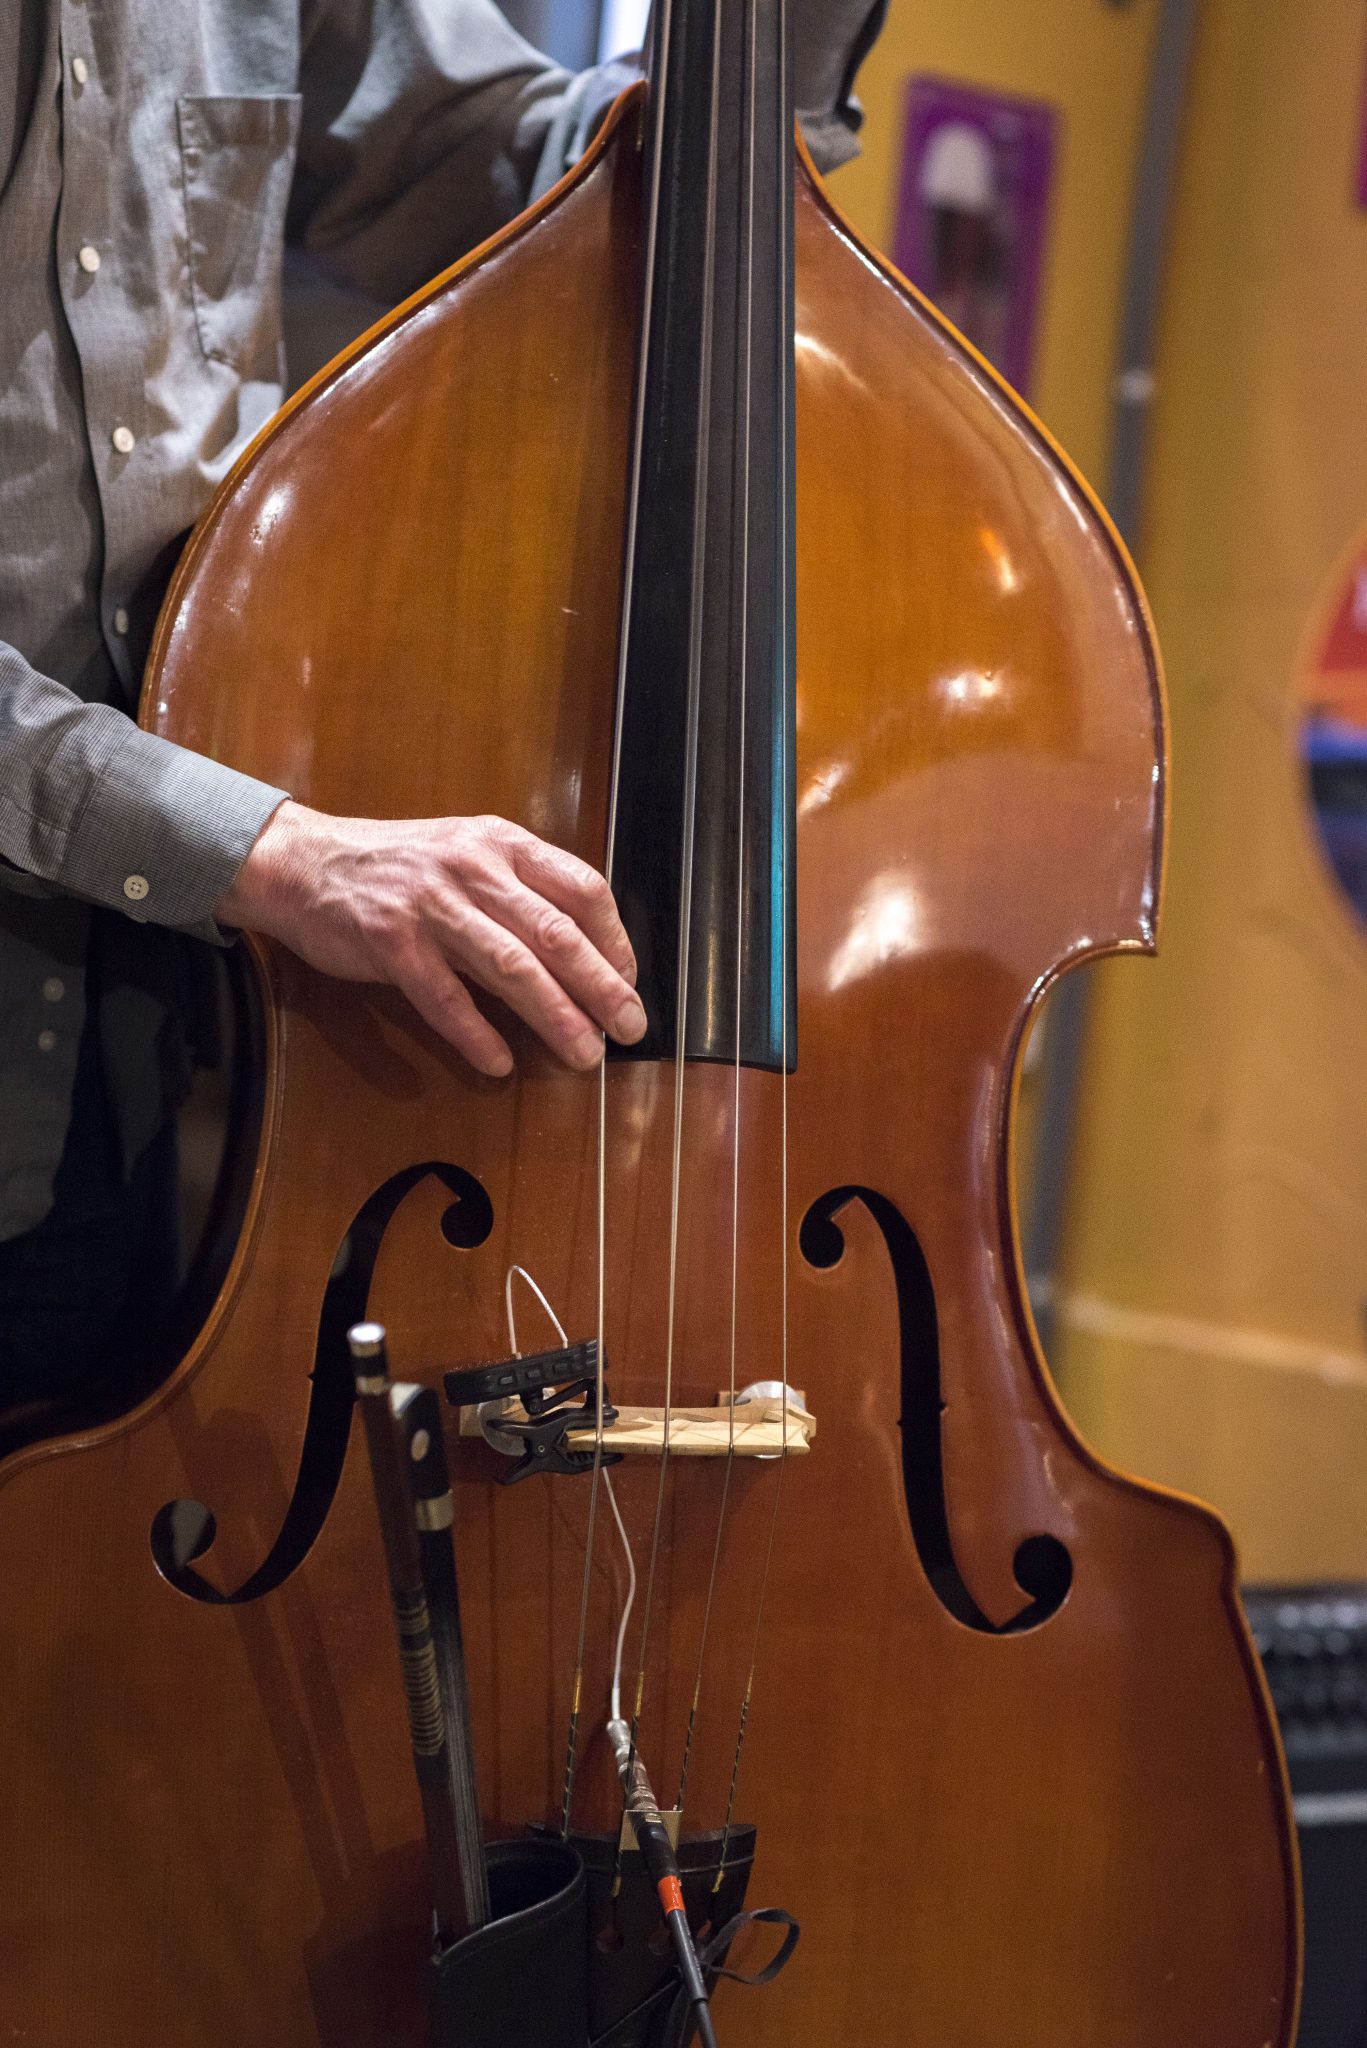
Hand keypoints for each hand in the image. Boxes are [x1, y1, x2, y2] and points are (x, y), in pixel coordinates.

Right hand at [215, 802, 644, 1078]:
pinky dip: (476, 1033)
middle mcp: (473, 868)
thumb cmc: (396, 867)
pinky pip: (444, 997)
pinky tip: (500, 1062)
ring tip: (584, 1053)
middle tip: (631, 1027)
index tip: (629, 980)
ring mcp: (431, 905)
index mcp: (502, 844)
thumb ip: (520, 890)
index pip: (582, 889)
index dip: (614, 939)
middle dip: (602, 986)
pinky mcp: (391, 942)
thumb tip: (582, 950)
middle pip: (556, 933)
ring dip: (555, 1015)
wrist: (303, 861)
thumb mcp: (467, 855)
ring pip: (510, 966)